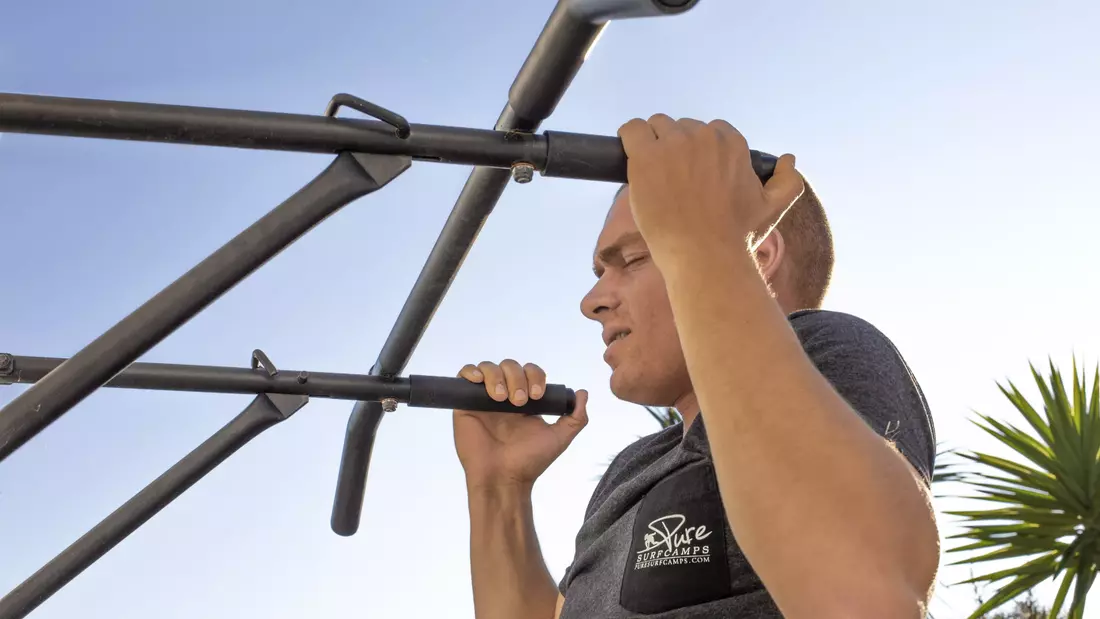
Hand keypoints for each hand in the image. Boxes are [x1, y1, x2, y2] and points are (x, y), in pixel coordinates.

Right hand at [453, 359, 588, 489]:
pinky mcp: (464, 404)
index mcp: (525, 401)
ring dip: (496, 377)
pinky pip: (463, 376)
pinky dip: (470, 372)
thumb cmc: (529, 461)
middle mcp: (504, 396)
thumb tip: (582, 393)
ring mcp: (483, 399)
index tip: (537, 395)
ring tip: (501, 398)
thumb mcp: (559, 438)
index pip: (529, 372)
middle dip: (517, 378)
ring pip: (488, 368)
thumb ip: (576, 417)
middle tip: (519, 402)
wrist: (502, 478)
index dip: (534, 376)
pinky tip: (478, 381)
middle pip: (509, 366)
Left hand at [617, 114, 804, 261]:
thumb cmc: (737, 237)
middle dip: (676, 149)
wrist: (704, 256)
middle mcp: (703, 136)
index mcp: (731, 143)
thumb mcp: (772, 208)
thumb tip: (788, 159)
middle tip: (673, 182)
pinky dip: (630, 138)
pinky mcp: (645, 157)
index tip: (693, 175)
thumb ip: (788, 181)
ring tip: (653, 175)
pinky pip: (632, 130)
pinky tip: (631, 157)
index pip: (709, 131)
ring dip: (653, 145)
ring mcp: (672, 144)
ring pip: (656, 127)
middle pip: (681, 128)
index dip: (698, 153)